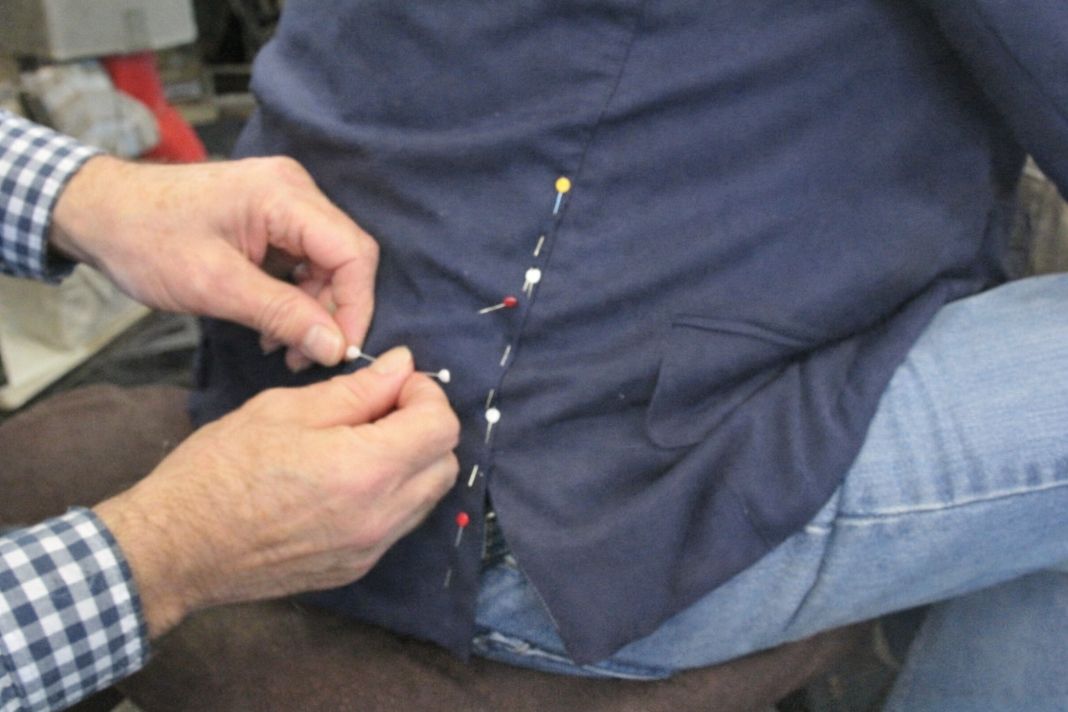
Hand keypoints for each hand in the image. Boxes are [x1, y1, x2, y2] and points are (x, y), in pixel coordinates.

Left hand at [50, 154, 377, 369]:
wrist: (98, 213)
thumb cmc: (145, 241)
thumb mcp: (214, 286)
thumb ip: (281, 314)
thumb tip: (336, 348)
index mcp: (284, 195)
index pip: (353, 253)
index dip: (355, 307)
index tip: (339, 352)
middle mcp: (294, 191)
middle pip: (344, 259)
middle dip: (331, 313)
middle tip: (303, 357)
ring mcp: (283, 201)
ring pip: (326, 265)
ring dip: (311, 311)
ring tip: (279, 346)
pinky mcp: (270, 218)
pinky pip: (302, 261)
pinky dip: (293, 298)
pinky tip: (270, 326)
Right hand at [93, 347, 459, 636]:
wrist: (177, 549)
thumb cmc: (220, 470)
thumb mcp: (284, 410)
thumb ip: (356, 390)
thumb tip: (402, 366)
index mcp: (366, 469)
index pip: (442, 426)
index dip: (425, 395)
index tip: (394, 383)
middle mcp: (381, 516)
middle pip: (445, 463)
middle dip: (426, 427)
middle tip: (381, 409)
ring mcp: (370, 549)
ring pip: (428, 497)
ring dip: (413, 462)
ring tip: (364, 442)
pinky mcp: (356, 568)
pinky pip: (400, 524)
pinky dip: (393, 495)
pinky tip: (350, 479)